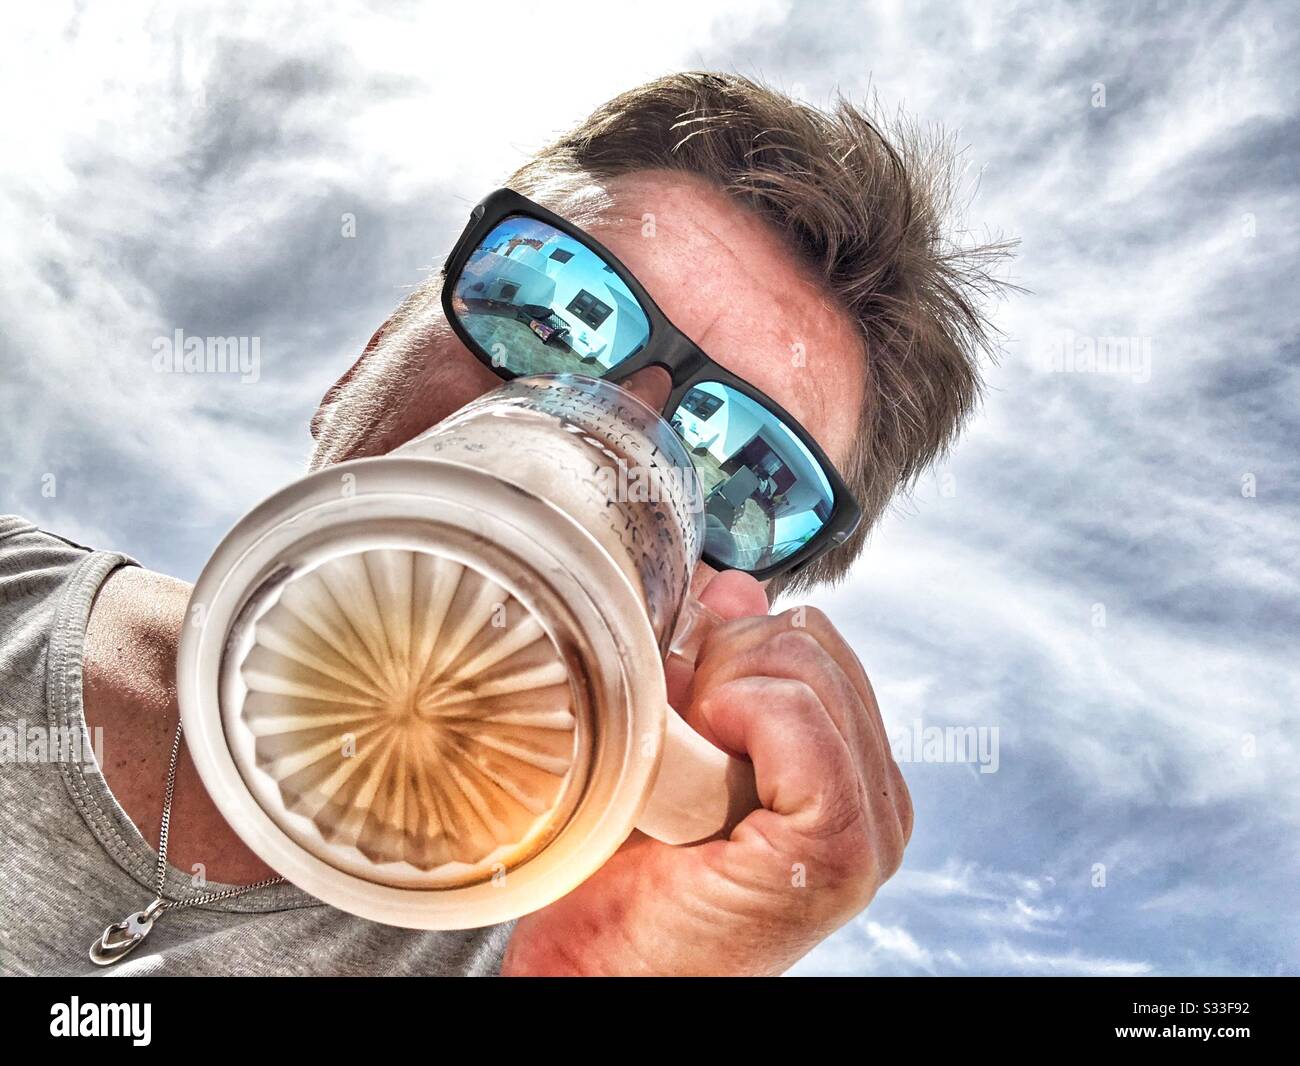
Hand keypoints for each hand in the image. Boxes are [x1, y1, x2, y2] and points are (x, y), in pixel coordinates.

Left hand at [500, 571, 912, 975]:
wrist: (600, 975)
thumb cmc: (625, 873)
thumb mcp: (672, 739)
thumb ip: (715, 664)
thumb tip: (736, 583)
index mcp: (851, 773)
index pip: (813, 642)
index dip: (729, 651)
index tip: (677, 705)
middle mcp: (878, 801)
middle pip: (810, 642)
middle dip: (723, 666)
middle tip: (672, 737)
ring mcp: (871, 827)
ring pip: (801, 664)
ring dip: (718, 691)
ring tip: (679, 762)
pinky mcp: (843, 846)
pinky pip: (796, 710)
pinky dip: (736, 713)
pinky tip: (699, 760)